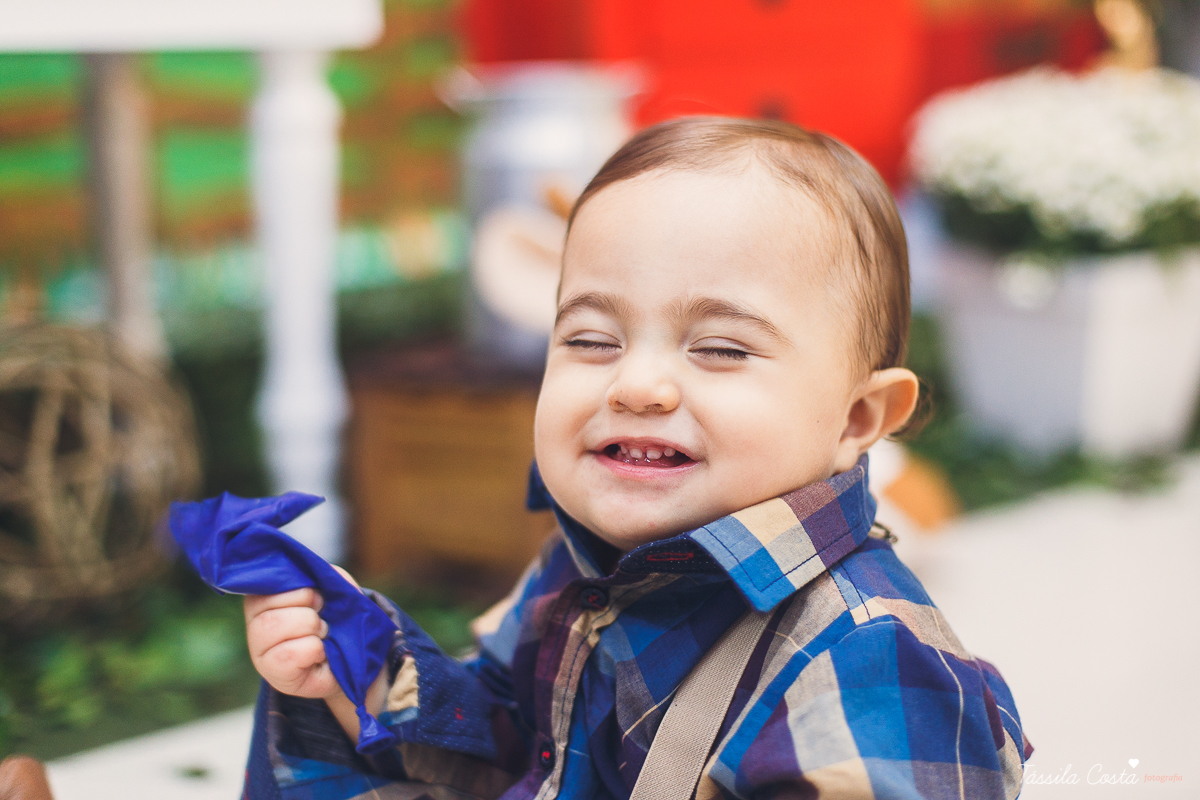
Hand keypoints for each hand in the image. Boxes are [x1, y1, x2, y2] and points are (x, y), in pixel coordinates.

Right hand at [243, 567, 358, 699]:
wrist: (352, 660)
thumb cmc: (336, 622)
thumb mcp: (335, 591)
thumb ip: (325, 575)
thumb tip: (320, 574)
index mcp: (264, 597)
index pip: (269, 583)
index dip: (301, 590)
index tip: (318, 598)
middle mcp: (254, 623)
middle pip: (271, 604)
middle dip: (308, 610)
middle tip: (321, 621)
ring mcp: (259, 650)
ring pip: (278, 625)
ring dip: (312, 629)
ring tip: (320, 636)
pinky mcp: (272, 673)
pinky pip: (291, 653)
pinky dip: (314, 650)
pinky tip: (318, 654)